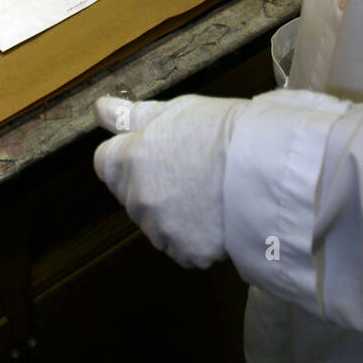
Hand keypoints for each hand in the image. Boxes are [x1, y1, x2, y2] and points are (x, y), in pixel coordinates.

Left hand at [93, 92, 248, 267]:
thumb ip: (132, 116)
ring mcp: (159, 230)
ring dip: (171, 214)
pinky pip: (182, 247)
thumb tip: (99, 110)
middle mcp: (135, 198)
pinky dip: (194, 237)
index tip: (155, 152)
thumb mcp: (175, 110)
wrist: (263, 167)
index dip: (129, 155)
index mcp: (125, 160)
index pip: (106, 163)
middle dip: (150, 185)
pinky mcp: (186, 252)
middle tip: (189, 169)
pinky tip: (216, 217)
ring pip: (156, 224)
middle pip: (130, 194)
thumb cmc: (218, 129)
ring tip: (207, 194)